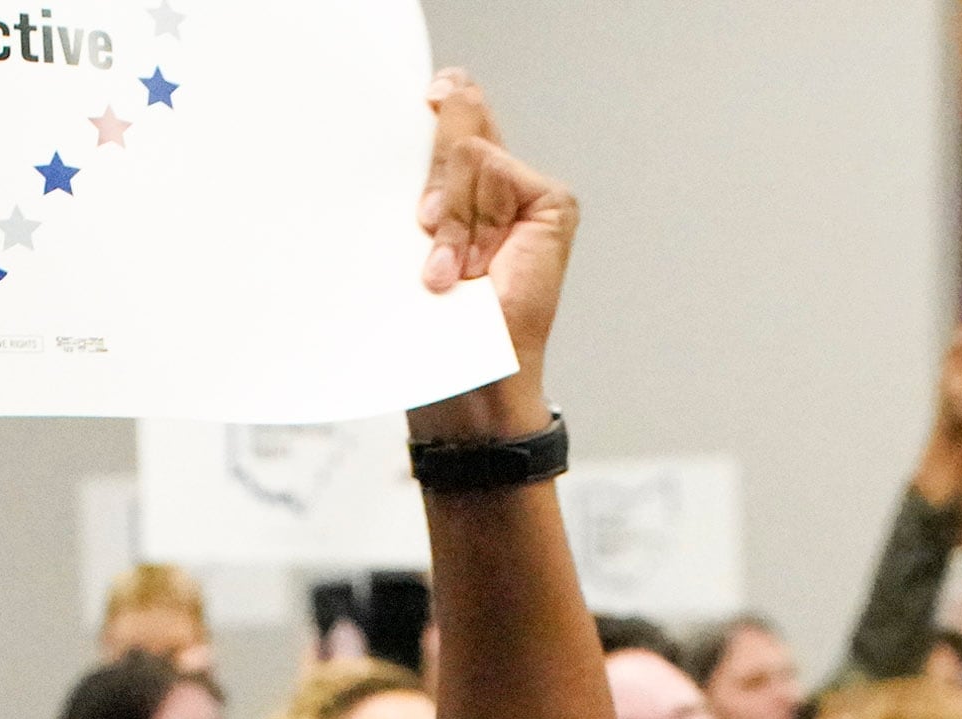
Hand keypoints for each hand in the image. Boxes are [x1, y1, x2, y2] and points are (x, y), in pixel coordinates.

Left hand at [411, 72, 576, 417]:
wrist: (467, 376)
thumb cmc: (433, 322)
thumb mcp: (410, 239)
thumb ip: (421, 182)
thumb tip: (424, 119)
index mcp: (461, 182)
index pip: (456, 108)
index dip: (444, 99)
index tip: (428, 99)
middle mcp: (495, 179)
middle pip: (459, 118)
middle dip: (432, 176)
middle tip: (424, 228)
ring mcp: (525, 191)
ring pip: (467, 154)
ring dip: (449, 219)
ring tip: (447, 272)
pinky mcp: (551, 202)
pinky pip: (493, 174)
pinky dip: (473, 222)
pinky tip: (475, 266)